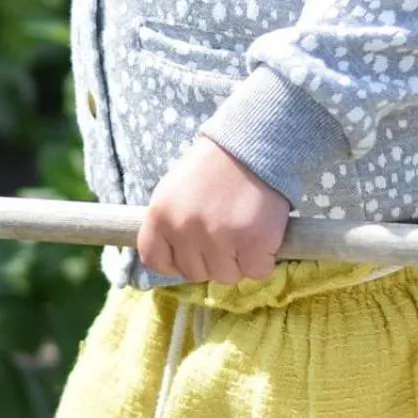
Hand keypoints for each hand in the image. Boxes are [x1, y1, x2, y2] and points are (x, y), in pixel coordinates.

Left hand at [137, 136, 290, 284]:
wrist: (255, 141)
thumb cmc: (215, 165)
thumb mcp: (175, 189)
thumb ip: (171, 223)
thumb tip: (176, 261)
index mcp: (160, 215)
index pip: (154, 260)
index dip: (174, 263)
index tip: (191, 254)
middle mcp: (185, 229)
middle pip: (195, 273)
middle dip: (212, 259)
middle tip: (226, 231)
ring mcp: (219, 238)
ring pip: (226, 276)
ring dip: (238, 260)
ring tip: (244, 229)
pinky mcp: (253, 243)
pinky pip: (256, 271)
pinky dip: (263, 258)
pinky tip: (262, 234)